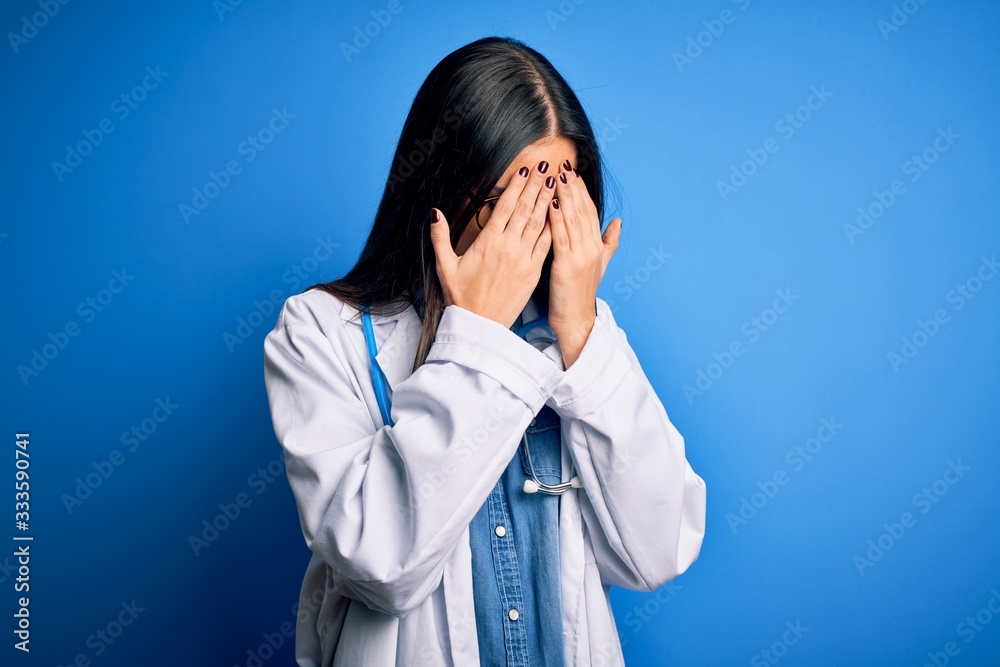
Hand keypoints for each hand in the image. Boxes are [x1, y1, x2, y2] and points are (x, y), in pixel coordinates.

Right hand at [429, 163, 555, 328]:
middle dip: (536, 185)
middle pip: (525, 209)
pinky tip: (560, 212)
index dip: (516, 186)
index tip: (524, 170)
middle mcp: (508, 247)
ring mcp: (524, 259)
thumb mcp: (444, 266)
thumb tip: (434, 212)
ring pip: (539, 223)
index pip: (505, 207)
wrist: (481, 325)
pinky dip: (554, 226)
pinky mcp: (534, 271)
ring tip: (555, 181)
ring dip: (548, 200)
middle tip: (545, 166)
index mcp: (488, 243)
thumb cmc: (461, 296)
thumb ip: (439, 237)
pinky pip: (547, 244)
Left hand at [547, 163, 621, 365]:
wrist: (578, 321)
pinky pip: (561, 236)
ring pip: (573, 219)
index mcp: (596, 246)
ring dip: (564, 195)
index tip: (573, 171)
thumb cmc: (580, 294)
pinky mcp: (567, 265)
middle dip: (572, 186)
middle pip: (582, 210)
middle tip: (563, 164)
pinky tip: (552, 202)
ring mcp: (581, 256)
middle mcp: (591, 248)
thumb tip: (618, 221)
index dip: (581, 190)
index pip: (590, 211)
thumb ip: (609, 242)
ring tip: (556, 175)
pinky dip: (557, 218)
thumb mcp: (599, 265)